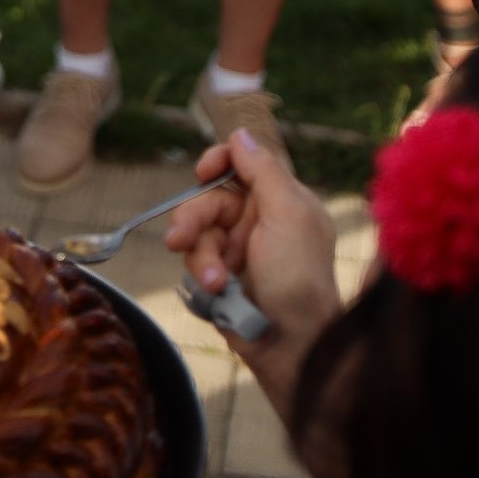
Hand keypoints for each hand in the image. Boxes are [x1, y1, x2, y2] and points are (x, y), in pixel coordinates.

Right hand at [163, 132, 341, 371]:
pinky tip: (216, 290)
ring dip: (200, 255)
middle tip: (179, 239)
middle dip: (193, 219)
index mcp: (284, 201)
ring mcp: (241, 249)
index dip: (220, 162)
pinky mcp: (223, 275)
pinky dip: (202, 273)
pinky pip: (196, 260)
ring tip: (214, 280)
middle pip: (209, 199)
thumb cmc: (299, 278)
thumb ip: (264, 171)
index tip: (203, 172)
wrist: (289, 344)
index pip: (244, 164)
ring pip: (196, 231)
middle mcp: (261, 220)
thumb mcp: (289, 216)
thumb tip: (241, 133)